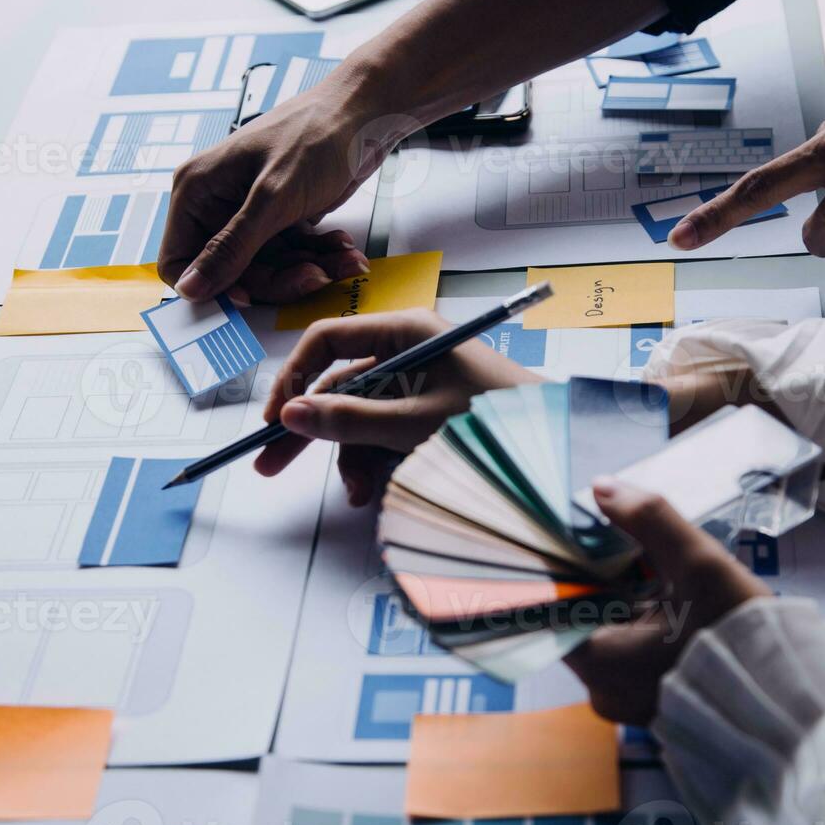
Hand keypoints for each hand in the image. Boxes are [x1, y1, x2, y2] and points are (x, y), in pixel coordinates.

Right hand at [157, 75, 402, 303]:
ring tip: (344, 258)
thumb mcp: (272, 199)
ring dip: (307, 268)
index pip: (179, 260)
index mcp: (197, 191)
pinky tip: (342, 247)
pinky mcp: (281, 218)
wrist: (366, 112)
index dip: (211, 286)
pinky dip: (319, 256)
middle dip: (278, 278)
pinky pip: (292, 255)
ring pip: (268, 268)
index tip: (247, 297)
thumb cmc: (316, 135)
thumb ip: (231, 247)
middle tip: (316, 274)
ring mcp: (251, 212)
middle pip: (232, 272)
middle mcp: (217, 203)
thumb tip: (189, 288)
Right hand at [254, 310, 540, 504]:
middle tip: (268, 465)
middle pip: (338, 383)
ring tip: (358, 493)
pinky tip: (377, 488)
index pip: (326, 340)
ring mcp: (418, 381)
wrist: (556, 445)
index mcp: (406, 331)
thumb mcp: (416, 423)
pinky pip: (385, 431)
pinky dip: (377, 460)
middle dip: (308, 427)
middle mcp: (408, 349)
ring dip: (350, 455)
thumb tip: (290, 415)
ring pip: (360, 416)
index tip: (271, 420)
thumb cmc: (496, 420)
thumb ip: (351, 420)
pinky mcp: (428, 411)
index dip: (292, 379)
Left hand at [566, 479, 768, 725]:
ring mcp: (628, 704)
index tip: (583, 546)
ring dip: (627, 607)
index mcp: (601, 663)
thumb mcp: (700, 565)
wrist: (795, 700)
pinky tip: (672, 610)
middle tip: (633, 559)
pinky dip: (645, 632)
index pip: (553, 609)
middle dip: (604, 586)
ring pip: (609, 638)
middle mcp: (604, 692)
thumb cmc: (745, 637)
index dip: (567, 573)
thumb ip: (649, 520)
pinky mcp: (653, 706)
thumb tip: (603, 486)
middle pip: (581, 621)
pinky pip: (632, 660)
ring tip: (657, 582)